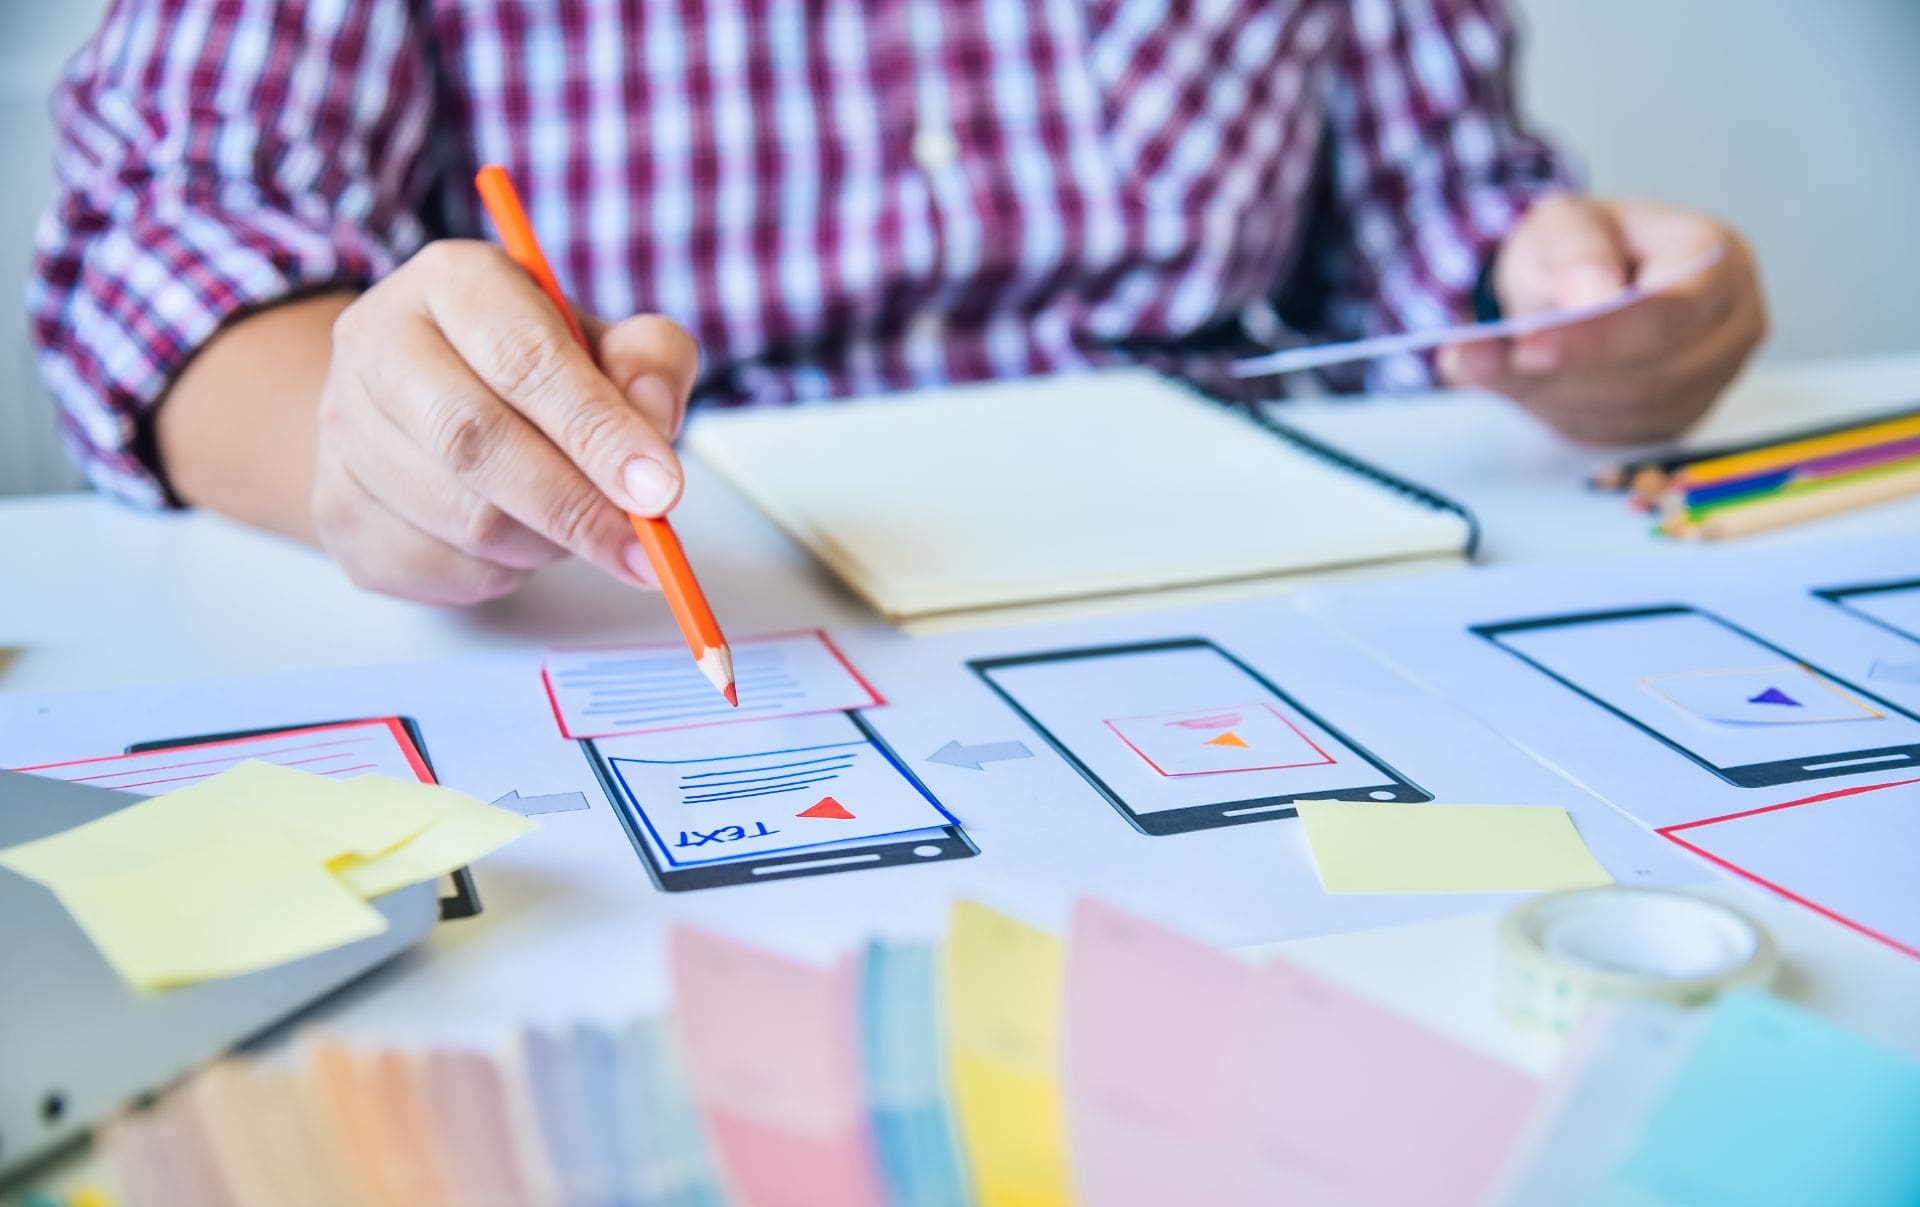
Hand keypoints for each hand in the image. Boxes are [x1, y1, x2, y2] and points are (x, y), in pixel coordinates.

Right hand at [312, 240, 699, 604]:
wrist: (423, 407)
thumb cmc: (531, 372)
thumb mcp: (609, 343)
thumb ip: (649, 363)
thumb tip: (652, 417)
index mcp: (452, 281)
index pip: (525, 360)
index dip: (598, 432)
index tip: (659, 490)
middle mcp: (377, 342)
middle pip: (475, 441)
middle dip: (575, 505)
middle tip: (641, 545)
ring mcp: (343, 429)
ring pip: (460, 518)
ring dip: (543, 543)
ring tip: (577, 525)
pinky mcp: (338, 509)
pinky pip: (438, 567)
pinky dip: (501, 572)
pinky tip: (518, 542)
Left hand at [1438, 195, 1766, 444]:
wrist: (1575, 280)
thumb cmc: (1580, 246)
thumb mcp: (1565, 222)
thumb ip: (1576, 253)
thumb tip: (1591, 298)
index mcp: (1719, 259)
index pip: (1668, 312)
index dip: (1598, 338)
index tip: (1531, 348)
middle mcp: (1733, 323)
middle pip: (1654, 371)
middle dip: (1566, 371)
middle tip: (1487, 359)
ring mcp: (1713, 378)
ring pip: (1631, 411)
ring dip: (1554, 393)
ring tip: (1490, 361)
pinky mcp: (1677, 417)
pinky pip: (1616, 432)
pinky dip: (1557, 411)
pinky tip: (1521, 381)